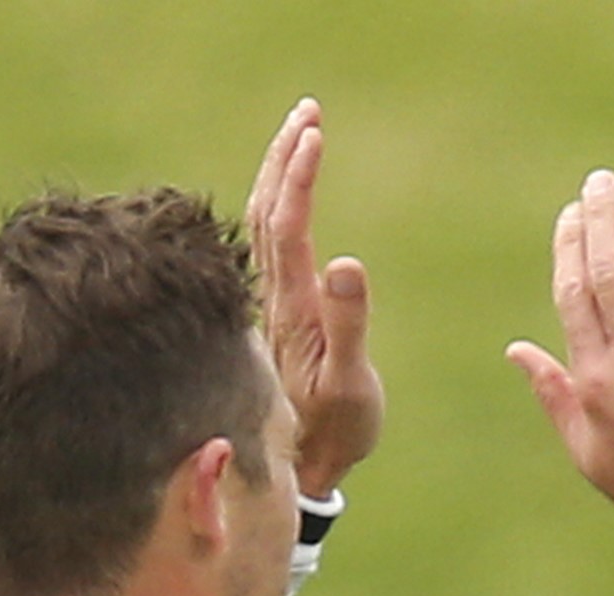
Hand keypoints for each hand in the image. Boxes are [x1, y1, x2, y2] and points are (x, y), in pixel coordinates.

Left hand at [248, 97, 381, 499]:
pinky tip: (286, 192)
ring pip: (262, 222)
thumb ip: (349, 324)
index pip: (288, 224)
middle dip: (284, 155)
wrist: (302, 466)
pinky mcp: (279, 312)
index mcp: (293, 307)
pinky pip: (268, 242)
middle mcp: (273, 297)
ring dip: (279, 172)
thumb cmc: (333, 430)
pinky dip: (277, 202)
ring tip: (301, 132)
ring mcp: (272, 303)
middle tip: (308, 110)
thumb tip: (347, 262)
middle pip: (266, 210)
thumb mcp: (351, 384)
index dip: (298, 175)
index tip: (314, 131)